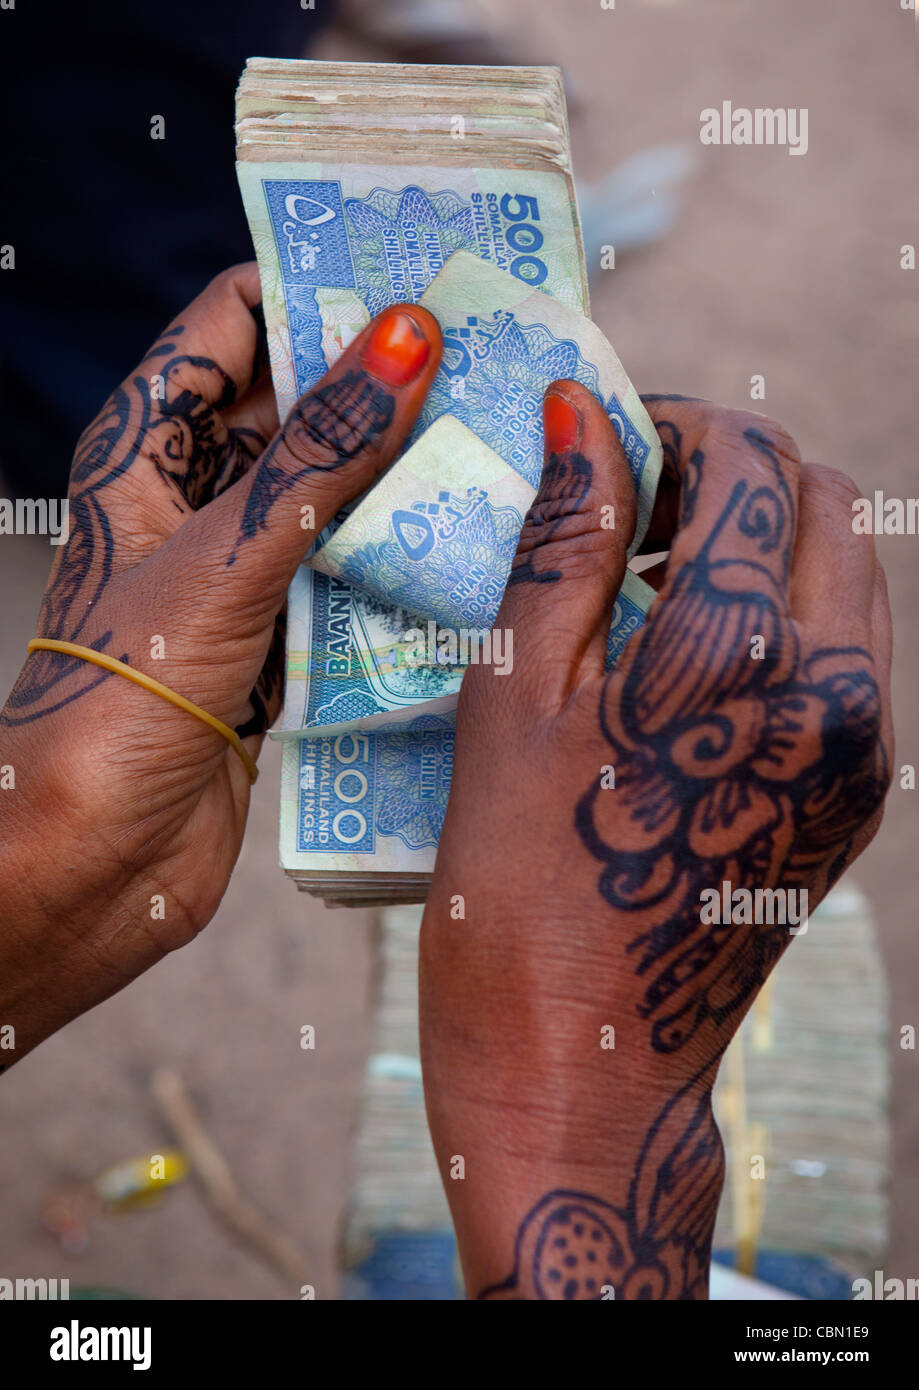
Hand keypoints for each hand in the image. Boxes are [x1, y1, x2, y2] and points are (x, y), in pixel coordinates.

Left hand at [0, 264, 441, 1064]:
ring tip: (498, 440)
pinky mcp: (272, 638)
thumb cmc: (122, 703)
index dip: (316, 287)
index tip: (415, 265)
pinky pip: (343, 574)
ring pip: (329, 493)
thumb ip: (320, 452)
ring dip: (398, 475)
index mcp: (145, 449)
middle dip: (381, 381)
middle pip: (295, 406)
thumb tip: (406, 337)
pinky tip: (465, 544)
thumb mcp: (228, 557)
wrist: (96, 862)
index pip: (233, 325)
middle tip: (488, 356)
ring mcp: (234, 570)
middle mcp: (189, 499)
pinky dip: (394, 559)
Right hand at [419, 385, 892, 1298]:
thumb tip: (580, 413)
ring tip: (651, 570)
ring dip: (763, 538)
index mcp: (746, 661)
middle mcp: (840, 696)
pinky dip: (781, 612)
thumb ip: (565, 541)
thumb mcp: (515, 697)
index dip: (673, 424)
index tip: (604, 435)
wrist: (585, 1067)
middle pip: (825, 504)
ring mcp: (864, 753)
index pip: (748, 469)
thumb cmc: (516, 893)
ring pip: (848, 576)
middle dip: (734, 470)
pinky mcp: (859, 797)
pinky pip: (845, 654)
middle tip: (631, 495)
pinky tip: (687, 651)